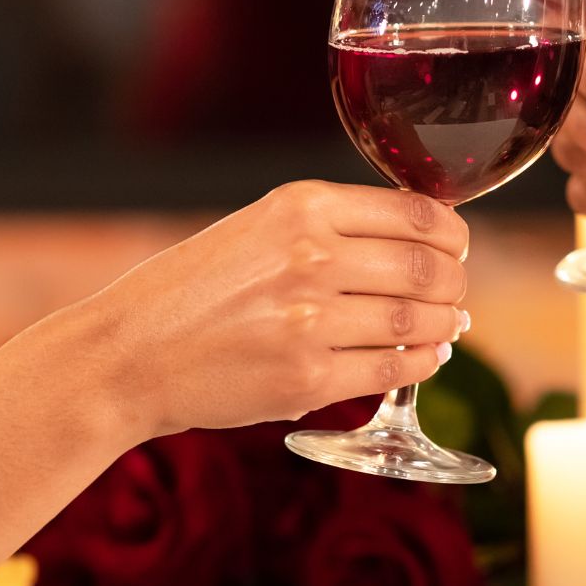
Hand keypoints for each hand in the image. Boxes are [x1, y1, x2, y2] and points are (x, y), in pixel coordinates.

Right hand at [57, 181, 468, 436]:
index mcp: (301, 208)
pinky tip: (424, 358)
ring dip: (446, 327)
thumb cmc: (196, 292)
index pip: (417, 213)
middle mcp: (309, 256)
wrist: (128, 354)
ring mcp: (309, 320)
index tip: (456, 249)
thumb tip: (423, 250)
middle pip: (427, 268)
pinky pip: (392, 369)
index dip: (452, 236)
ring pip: (417, 321)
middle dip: (454, 284)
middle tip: (455, 295)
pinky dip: (421, 364)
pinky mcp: (306, 378)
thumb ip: (332, 230)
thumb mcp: (258, 230)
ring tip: (447, 329)